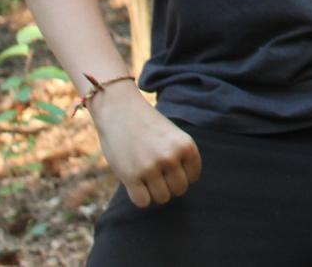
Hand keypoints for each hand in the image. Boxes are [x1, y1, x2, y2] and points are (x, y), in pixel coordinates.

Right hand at [90, 83, 202, 208]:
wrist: (119, 110)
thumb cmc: (147, 125)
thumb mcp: (172, 136)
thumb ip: (180, 158)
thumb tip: (179, 189)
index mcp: (186, 146)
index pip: (193, 177)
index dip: (181, 174)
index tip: (168, 166)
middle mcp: (171, 157)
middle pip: (179, 190)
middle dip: (168, 184)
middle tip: (155, 172)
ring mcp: (151, 168)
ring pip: (162, 198)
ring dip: (153, 191)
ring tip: (145, 176)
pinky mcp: (131, 176)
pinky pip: (143, 202)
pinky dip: (139, 197)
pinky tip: (134, 183)